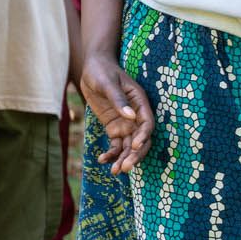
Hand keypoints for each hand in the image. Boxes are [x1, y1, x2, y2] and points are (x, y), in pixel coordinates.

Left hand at [77, 49, 154, 173]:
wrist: (93, 67)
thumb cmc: (102, 71)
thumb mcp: (107, 83)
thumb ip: (118, 99)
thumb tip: (130, 116)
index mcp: (140, 102)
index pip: (147, 123)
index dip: (143, 136)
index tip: (134, 146)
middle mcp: (136, 116)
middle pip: (141, 140)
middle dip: (134, 155)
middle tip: (125, 168)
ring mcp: (125, 123)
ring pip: (128, 147)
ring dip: (123, 159)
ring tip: (114, 172)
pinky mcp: (114, 128)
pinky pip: (115, 145)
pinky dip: (111, 154)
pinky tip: (102, 160)